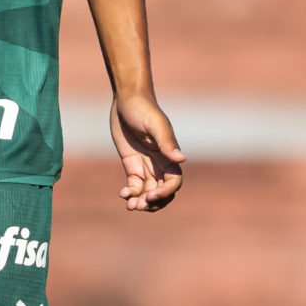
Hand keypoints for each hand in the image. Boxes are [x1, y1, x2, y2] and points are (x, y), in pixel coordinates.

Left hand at [109, 93, 185, 210]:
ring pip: (148, 192)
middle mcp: (160, 164)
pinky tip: (123, 194)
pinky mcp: (132, 165)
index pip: (173, 182)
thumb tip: (181, 159)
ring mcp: (146, 165)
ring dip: (141, 202)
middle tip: (138, 205)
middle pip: (162, 192)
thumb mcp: (155, 124)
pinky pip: (134, 185)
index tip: (150, 196)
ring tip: (130, 206)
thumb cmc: (144, 109)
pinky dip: (131, 193)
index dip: (165, 193)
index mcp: (169, 156)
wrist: (127, 99)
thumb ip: (166, 142)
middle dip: (153, 202)